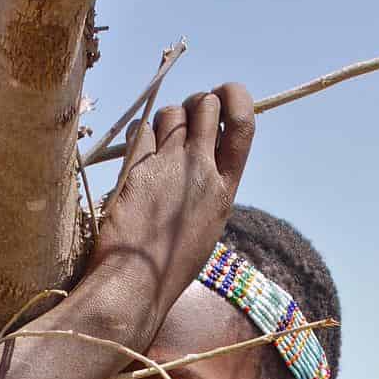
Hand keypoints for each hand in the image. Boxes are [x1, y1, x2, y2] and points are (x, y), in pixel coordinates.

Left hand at [85, 83, 254, 342]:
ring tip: (160, 143)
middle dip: (196, 104)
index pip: (243, 122)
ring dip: (167, 118)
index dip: (236, 97)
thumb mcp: (207, 226)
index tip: (224, 96)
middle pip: (205, 104)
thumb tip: (205, 153)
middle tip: (186, 121)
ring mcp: (167, 165)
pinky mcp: (135, 168)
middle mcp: (200, 170)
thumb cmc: (171, 266)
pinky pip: (141, 129)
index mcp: (225, 188)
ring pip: (172, 111)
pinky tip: (139, 153)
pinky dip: (141, 134)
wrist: (135, 282)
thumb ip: (211, 187)